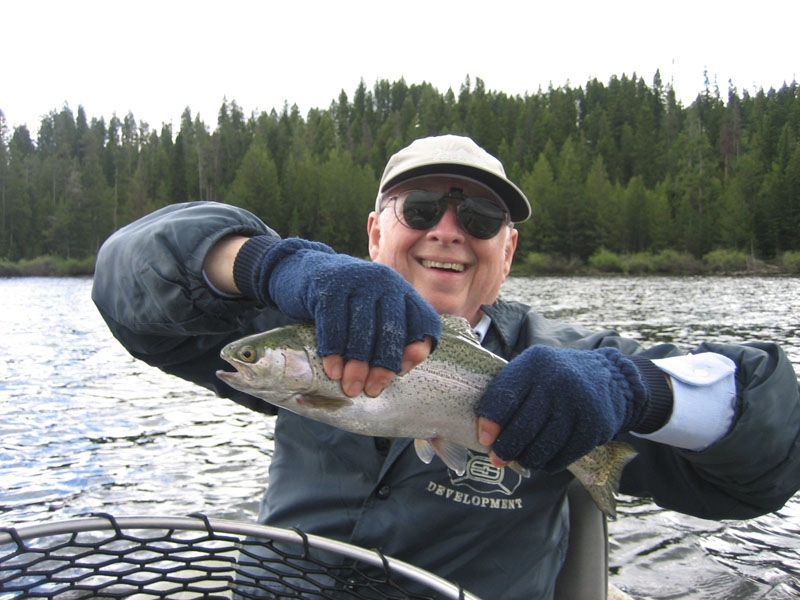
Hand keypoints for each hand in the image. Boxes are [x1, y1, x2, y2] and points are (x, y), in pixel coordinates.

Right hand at [234, 237, 440, 395]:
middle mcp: (385, 281)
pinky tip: (333, 371)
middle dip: (383, 364)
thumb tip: (403, 368)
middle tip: (371, 390)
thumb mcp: (375, 314)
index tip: (401, 374)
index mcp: (403, 290)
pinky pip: (334, 324)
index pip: (423, 321)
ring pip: (362, 329)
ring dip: (357, 364)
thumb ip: (394, 338)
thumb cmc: (347, 304)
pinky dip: (334, 351)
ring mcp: (357, 280)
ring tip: (350, 387)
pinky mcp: (329, 285)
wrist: (306, 271)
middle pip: (392, 329)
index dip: (416, 350)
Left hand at [477, 346, 651, 472]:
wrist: (610, 379)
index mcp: (535, 364)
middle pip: (523, 427)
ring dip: (526, 459)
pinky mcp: (594, 428)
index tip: (484, 439)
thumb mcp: (533, 371)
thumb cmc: (558, 377)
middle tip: (498, 458)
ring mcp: (578, 405)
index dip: (490, 423)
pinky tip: (543, 459)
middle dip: (506, 448)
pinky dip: (548, 463)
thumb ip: (509, 394)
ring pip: (542, 446)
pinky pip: (562, 457)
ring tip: (520, 459)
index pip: (505, 396)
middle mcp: (557, 381)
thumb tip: (486, 435)